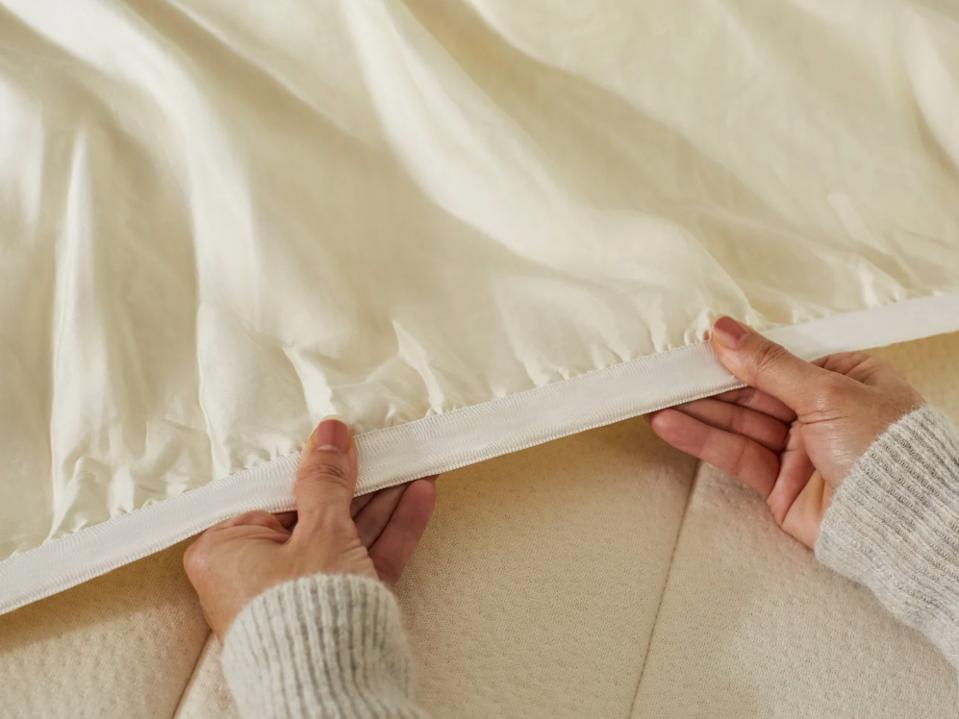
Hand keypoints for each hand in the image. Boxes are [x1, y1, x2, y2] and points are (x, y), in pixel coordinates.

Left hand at [184, 417, 436, 638]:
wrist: (332, 687)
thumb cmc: (301, 609)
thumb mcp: (319, 529)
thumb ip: (325, 479)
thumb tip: (329, 434)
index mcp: (226, 549)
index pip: (270, 492)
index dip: (308, 464)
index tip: (337, 440)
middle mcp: (258, 572)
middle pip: (313, 512)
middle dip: (356, 481)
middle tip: (381, 446)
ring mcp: (301, 590)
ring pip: (346, 534)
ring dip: (383, 500)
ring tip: (413, 461)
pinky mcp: (337, 605)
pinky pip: (363, 558)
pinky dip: (392, 530)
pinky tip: (420, 496)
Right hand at [649, 316, 923, 547]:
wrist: (901, 526)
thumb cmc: (888, 451)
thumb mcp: (827, 391)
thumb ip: (768, 363)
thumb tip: (725, 331)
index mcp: (845, 379)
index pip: (781, 358)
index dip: (740, 350)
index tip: (700, 340)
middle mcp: (821, 412)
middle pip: (754, 390)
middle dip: (710, 381)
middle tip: (666, 368)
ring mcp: (799, 449)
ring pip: (738, 422)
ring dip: (696, 410)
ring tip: (655, 396)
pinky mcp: (778, 483)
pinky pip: (735, 454)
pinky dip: (703, 439)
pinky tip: (672, 425)